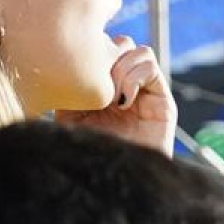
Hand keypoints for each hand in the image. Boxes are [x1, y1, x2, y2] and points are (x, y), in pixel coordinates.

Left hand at [56, 36, 176, 155]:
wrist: (114, 180)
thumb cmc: (90, 151)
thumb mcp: (69, 114)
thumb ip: (70, 87)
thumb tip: (61, 61)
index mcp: (105, 84)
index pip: (103, 46)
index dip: (92, 51)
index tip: (79, 72)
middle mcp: (126, 84)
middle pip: (121, 43)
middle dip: (108, 55)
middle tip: (97, 82)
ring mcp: (146, 91)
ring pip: (138, 51)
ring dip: (121, 67)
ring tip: (111, 96)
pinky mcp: (163, 102)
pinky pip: (151, 67)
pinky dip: (135, 77)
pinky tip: (123, 101)